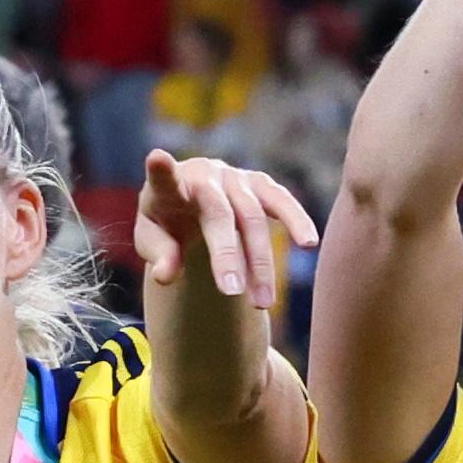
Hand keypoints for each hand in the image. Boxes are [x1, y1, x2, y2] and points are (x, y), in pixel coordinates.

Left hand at [134, 149, 317, 312]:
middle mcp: (204, 175)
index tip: (158, 158)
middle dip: (227, 254)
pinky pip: (281, 201)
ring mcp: (235, 178)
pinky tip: (309, 243)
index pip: (164, 179)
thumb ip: (158, 255)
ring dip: (260, 263)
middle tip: (231, 293)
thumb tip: (165, 276)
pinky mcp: (260, 184)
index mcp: (169, 187)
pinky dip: (296, 220)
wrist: (193, 203)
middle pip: (219, 214)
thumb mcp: (152, 241)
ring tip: (262, 303)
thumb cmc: (169, 224)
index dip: (161, 171)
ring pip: (253, 218)